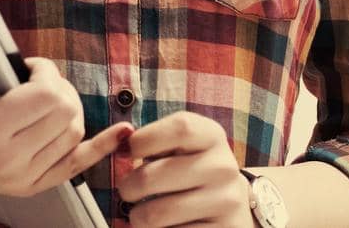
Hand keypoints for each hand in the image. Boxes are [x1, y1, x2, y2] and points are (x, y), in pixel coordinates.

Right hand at [0, 40, 130, 197]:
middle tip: (38, 78)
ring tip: (45, 96)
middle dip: (60, 87)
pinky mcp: (27, 186)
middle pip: (68, 115)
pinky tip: (121, 133)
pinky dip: (100, 147)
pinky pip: (75, 166)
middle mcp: (8, 160)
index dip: (48, 73)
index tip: (30, 65)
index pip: (48, 98)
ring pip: (74, 136)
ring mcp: (20, 177)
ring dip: (70, 109)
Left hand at [118, 112, 250, 226]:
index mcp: (212, 137)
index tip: (130, 151)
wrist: (229, 201)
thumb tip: (120, 145)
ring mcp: (226, 202)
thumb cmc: (190, 166)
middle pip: (151, 176)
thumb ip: (153, 139)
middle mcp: (223, 168)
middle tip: (128, 191)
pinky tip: (166, 225)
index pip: (179, 129)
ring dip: (138, 216)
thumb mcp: (181, 145)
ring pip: (154, 213)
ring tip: (141, 212)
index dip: (144, 139)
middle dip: (128, 187)